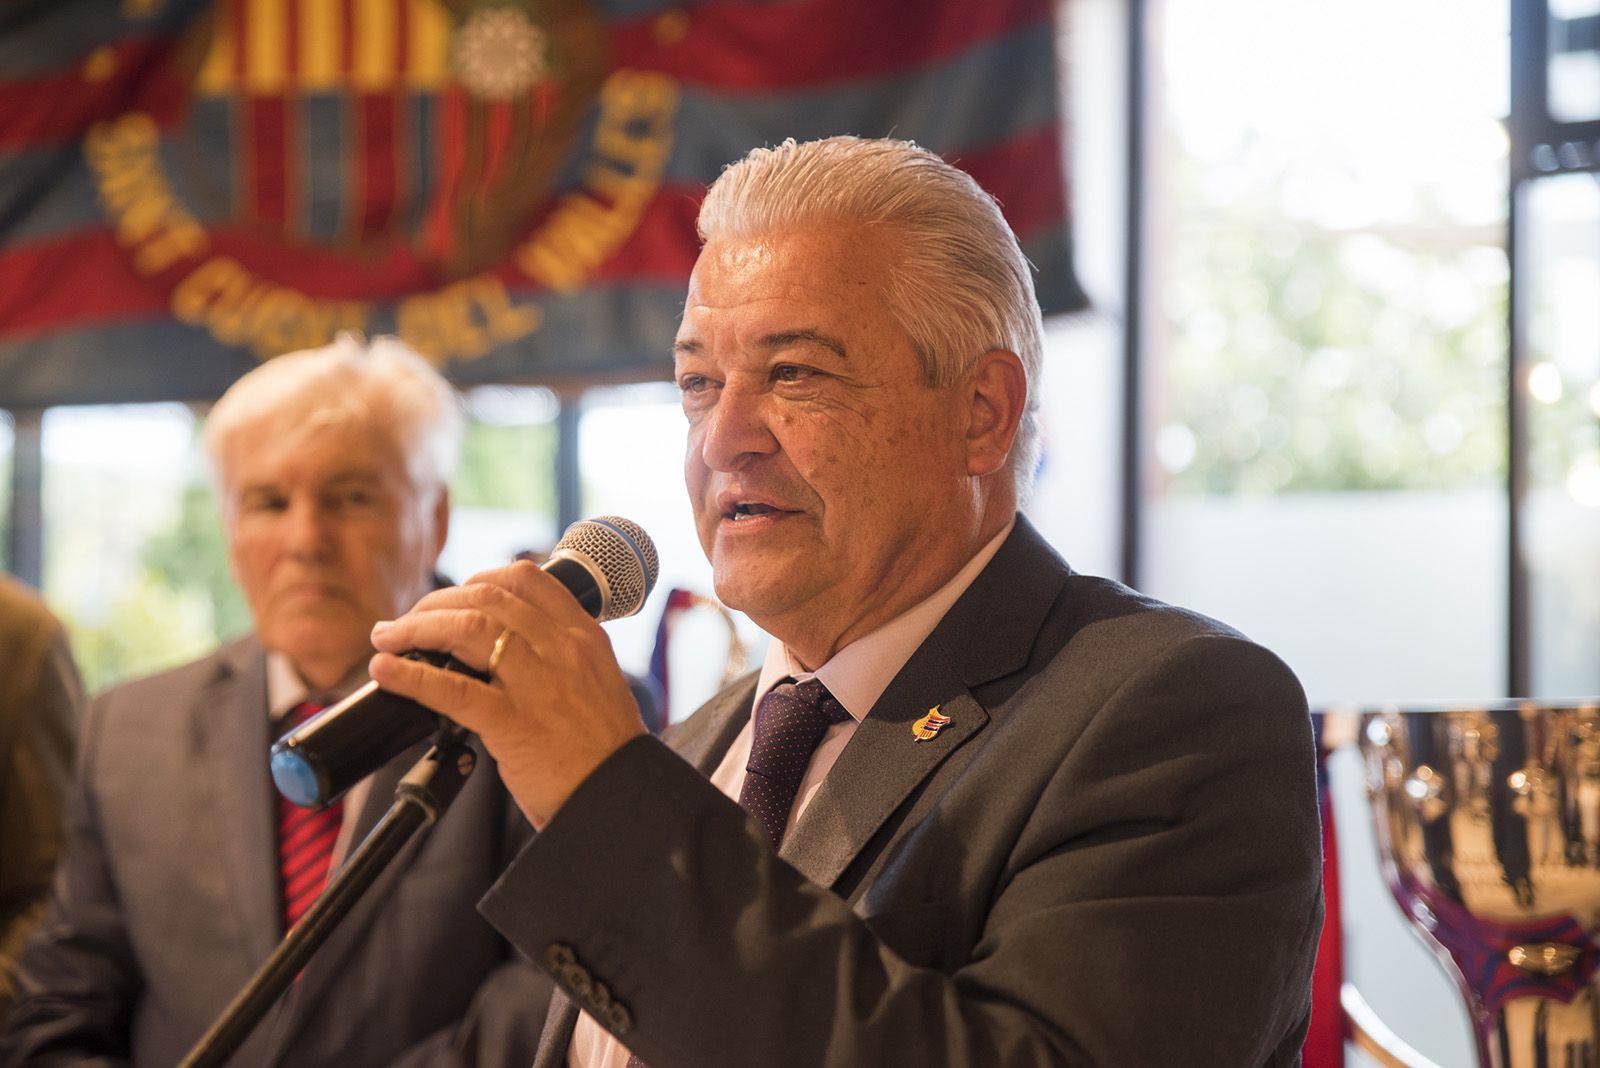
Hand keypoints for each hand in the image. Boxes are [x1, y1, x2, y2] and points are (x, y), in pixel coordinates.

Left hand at [369, 560, 646, 827]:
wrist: (619, 795)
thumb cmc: (603, 747)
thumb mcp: (597, 680)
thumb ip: (559, 655)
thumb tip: (505, 643)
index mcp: (583, 635)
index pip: (526, 578)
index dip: (478, 579)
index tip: (453, 597)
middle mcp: (562, 649)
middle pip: (487, 596)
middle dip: (435, 603)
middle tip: (407, 623)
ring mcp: (538, 684)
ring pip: (467, 628)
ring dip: (416, 627)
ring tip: (387, 639)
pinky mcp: (514, 724)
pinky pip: (454, 689)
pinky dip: (411, 676)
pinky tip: (385, 671)